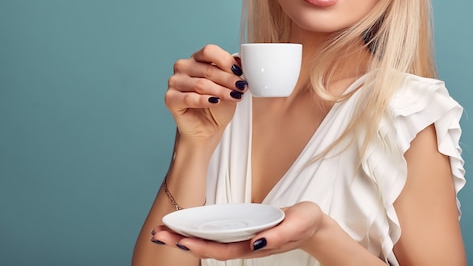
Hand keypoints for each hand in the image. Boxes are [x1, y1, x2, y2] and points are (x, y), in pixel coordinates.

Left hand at [151, 202, 324, 260]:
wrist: (313, 226)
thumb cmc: (306, 223)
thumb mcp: (297, 224)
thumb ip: (279, 234)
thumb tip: (257, 243)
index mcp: (255, 245)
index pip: (222, 249)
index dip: (200, 246)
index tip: (179, 240)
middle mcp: (245, 244)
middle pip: (208, 247)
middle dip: (182, 241)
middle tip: (158, 234)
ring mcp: (243, 238)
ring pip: (209, 240)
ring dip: (185, 236)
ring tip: (163, 231)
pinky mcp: (243, 230)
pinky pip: (216, 232)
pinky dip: (199, 229)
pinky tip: (185, 226)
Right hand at [165, 44, 246, 140]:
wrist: (208, 127)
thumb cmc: (218, 105)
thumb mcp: (230, 86)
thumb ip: (233, 71)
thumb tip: (240, 60)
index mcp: (197, 58)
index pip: (209, 51)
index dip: (226, 61)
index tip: (240, 72)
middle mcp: (183, 67)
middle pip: (207, 69)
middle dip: (228, 79)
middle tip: (241, 87)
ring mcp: (175, 82)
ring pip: (200, 84)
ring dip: (220, 91)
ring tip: (234, 97)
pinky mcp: (170, 98)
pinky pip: (189, 98)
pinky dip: (205, 100)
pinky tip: (215, 101)